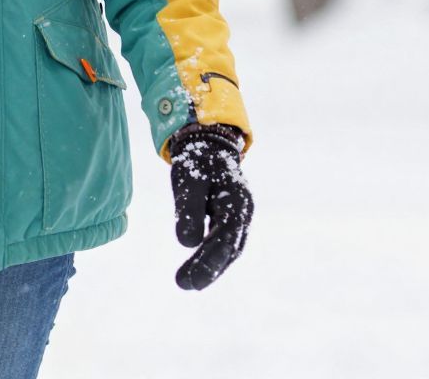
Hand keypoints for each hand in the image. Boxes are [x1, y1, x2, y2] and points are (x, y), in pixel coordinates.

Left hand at [167, 122, 251, 290]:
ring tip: (188, 282)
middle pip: (230, 247)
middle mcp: (244, 210)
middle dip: (209, 269)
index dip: (210, 260)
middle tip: (185, 284)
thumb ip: (188, 209)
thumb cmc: (197, 160)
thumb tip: (187, 244)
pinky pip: (225, 242)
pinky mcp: (233, 218)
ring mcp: (241, 215)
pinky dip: (213, 256)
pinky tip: (196, 268)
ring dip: (211, 267)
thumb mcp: (188, 179)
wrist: (209, 144)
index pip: (226, 237)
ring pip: (229, 248)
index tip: (191, 279)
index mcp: (236, 199)